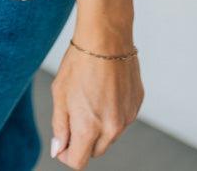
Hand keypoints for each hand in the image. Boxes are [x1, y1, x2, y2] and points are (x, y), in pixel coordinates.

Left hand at [49, 39, 143, 166]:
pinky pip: (122, 118)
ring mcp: (127, 117)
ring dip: (99, 126)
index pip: (78, 162)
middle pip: (95, 151)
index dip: (67, 155)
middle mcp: (111, 128)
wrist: (106, 37)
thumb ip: (59, 126)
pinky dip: (113, 112)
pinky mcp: (136, 105)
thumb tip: (59, 149)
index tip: (63, 142)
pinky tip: (105, 89)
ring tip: (90, 96)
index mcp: (89, 128)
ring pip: (110, 135)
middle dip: (83, 141)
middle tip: (74, 114)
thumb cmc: (79, 63)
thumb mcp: (60, 94)